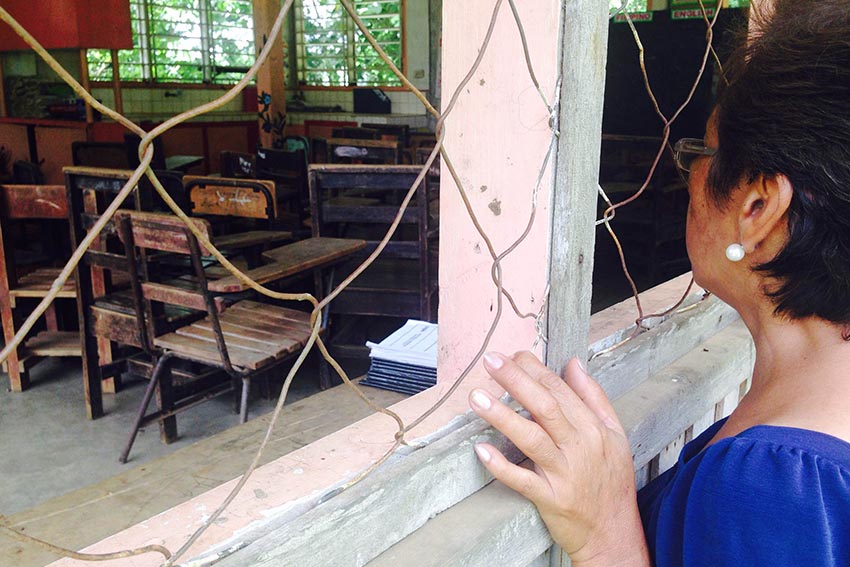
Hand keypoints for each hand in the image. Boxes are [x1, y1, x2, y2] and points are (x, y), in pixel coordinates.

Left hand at [468, 351, 648, 565]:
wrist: (614, 532)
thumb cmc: (611, 481)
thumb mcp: (615, 434)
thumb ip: (594, 397)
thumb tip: (573, 364)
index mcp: (593, 429)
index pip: (561, 390)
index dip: (535, 369)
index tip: (513, 354)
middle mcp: (579, 448)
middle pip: (545, 406)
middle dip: (516, 380)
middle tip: (491, 361)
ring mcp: (564, 474)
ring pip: (531, 439)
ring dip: (502, 416)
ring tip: (477, 398)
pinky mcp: (551, 499)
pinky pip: (523, 480)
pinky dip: (501, 466)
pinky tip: (481, 449)